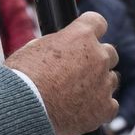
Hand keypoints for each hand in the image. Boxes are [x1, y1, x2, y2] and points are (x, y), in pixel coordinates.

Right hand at [7, 12, 118, 134]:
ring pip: (111, 79)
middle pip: (109, 53)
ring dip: (98, 84)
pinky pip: (110, 105)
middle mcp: (98, 57)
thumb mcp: (36, 48)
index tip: (88, 38)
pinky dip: (99, 107)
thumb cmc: (23, 78)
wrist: (23, 109)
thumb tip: (63, 46)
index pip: (98, 23)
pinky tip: (82, 111)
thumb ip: (59, 44)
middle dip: (96, 61)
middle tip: (78, 73)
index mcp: (81, 36)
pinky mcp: (105, 107)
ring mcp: (104, 83)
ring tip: (76, 95)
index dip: (92, 31)